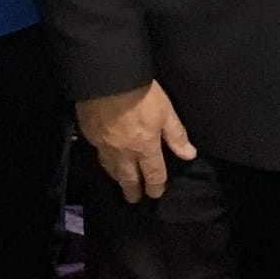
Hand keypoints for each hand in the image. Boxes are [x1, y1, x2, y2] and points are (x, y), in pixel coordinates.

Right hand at [76, 80, 196, 203]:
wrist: (107, 79)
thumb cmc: (141, 93)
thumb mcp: (166, 111)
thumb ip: (176, 135)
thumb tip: (189, 155)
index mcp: (145, 148)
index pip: (153, 174)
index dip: (156, 186)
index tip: (156, 194)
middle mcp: (124, 153)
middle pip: (128, 178)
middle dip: (133, 190)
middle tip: (134, 199)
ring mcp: (104, 146)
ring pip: (111, 169)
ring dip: (117, 178)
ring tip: (120, 181)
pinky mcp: (90, 135)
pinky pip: (98, 154)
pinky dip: (104, 160)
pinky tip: (105, 157)